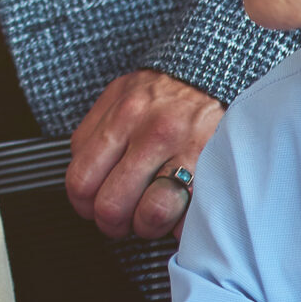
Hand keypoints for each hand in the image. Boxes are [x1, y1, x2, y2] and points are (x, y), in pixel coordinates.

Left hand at [66, 69, 222, 240]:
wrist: (218, 73)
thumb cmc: (165, 92)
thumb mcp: (121, 95)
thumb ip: (94, 133)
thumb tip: (83, 177)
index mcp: (121, 116)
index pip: (81, 181)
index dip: (84, 205)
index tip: (93, 207)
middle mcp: (152, 133)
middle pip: (111, 206)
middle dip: (113, 224)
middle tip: (122, 220)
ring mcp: (186, 151)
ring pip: (151, 215)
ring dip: (148, 228)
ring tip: (151, 217)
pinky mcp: (216, 168)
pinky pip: (191, 218)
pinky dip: (182, 226)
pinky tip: (179, 213)